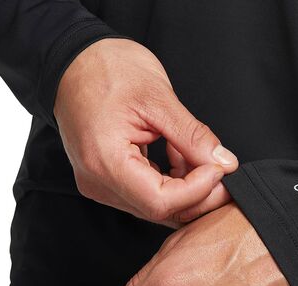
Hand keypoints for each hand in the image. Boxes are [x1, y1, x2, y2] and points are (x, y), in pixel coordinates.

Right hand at [54, 38, 236, 227]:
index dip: (196, 190)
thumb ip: (192, 136)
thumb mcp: (157, 97)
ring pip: (156, 205)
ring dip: (186, 187)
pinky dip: (172, 180)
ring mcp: (101, 184)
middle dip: (198, 194)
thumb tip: (224, 163)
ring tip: (195, 152)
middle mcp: (98, 182)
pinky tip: (176, 154)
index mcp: (105, 161)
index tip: (218, 169)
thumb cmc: (106, 70)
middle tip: (221, 169)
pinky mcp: (108, 180)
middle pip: (159, 209)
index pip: (160, 200)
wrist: (74, 63)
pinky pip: (147, 194)